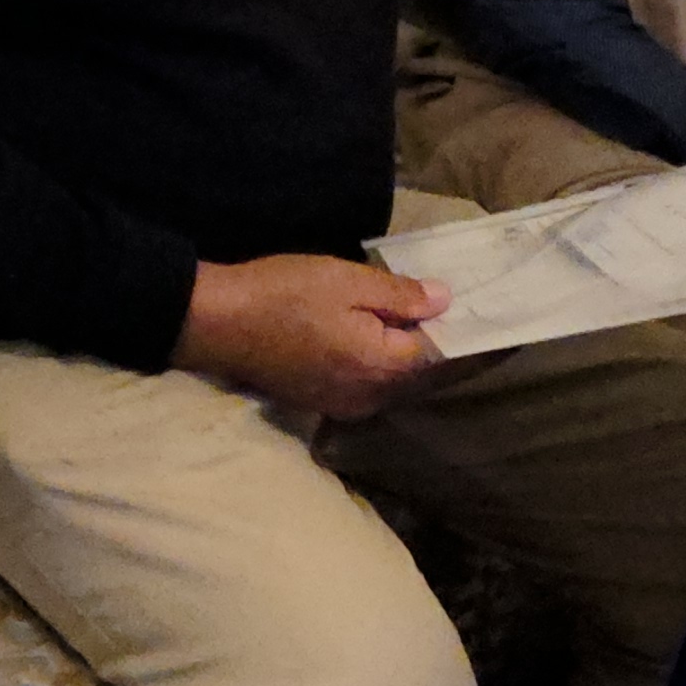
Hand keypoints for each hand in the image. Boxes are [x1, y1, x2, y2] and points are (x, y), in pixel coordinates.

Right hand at [170, 254, 449, 418]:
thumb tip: (444, 301)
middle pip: (418, 373)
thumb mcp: (346, 280)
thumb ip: (399, 295)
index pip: (441, 354)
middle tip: (440, 309)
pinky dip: (377, 366)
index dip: (456, 330)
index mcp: (382, 367)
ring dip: (403, 357)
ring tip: (407, 322)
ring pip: (392, 382)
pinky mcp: (322, 402)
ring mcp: (345, 405)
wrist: (218, 323)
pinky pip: (367, 386)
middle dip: (431, 344)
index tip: (467, 308)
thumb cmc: (284, 294)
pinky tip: (370, 340)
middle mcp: (370, 397)